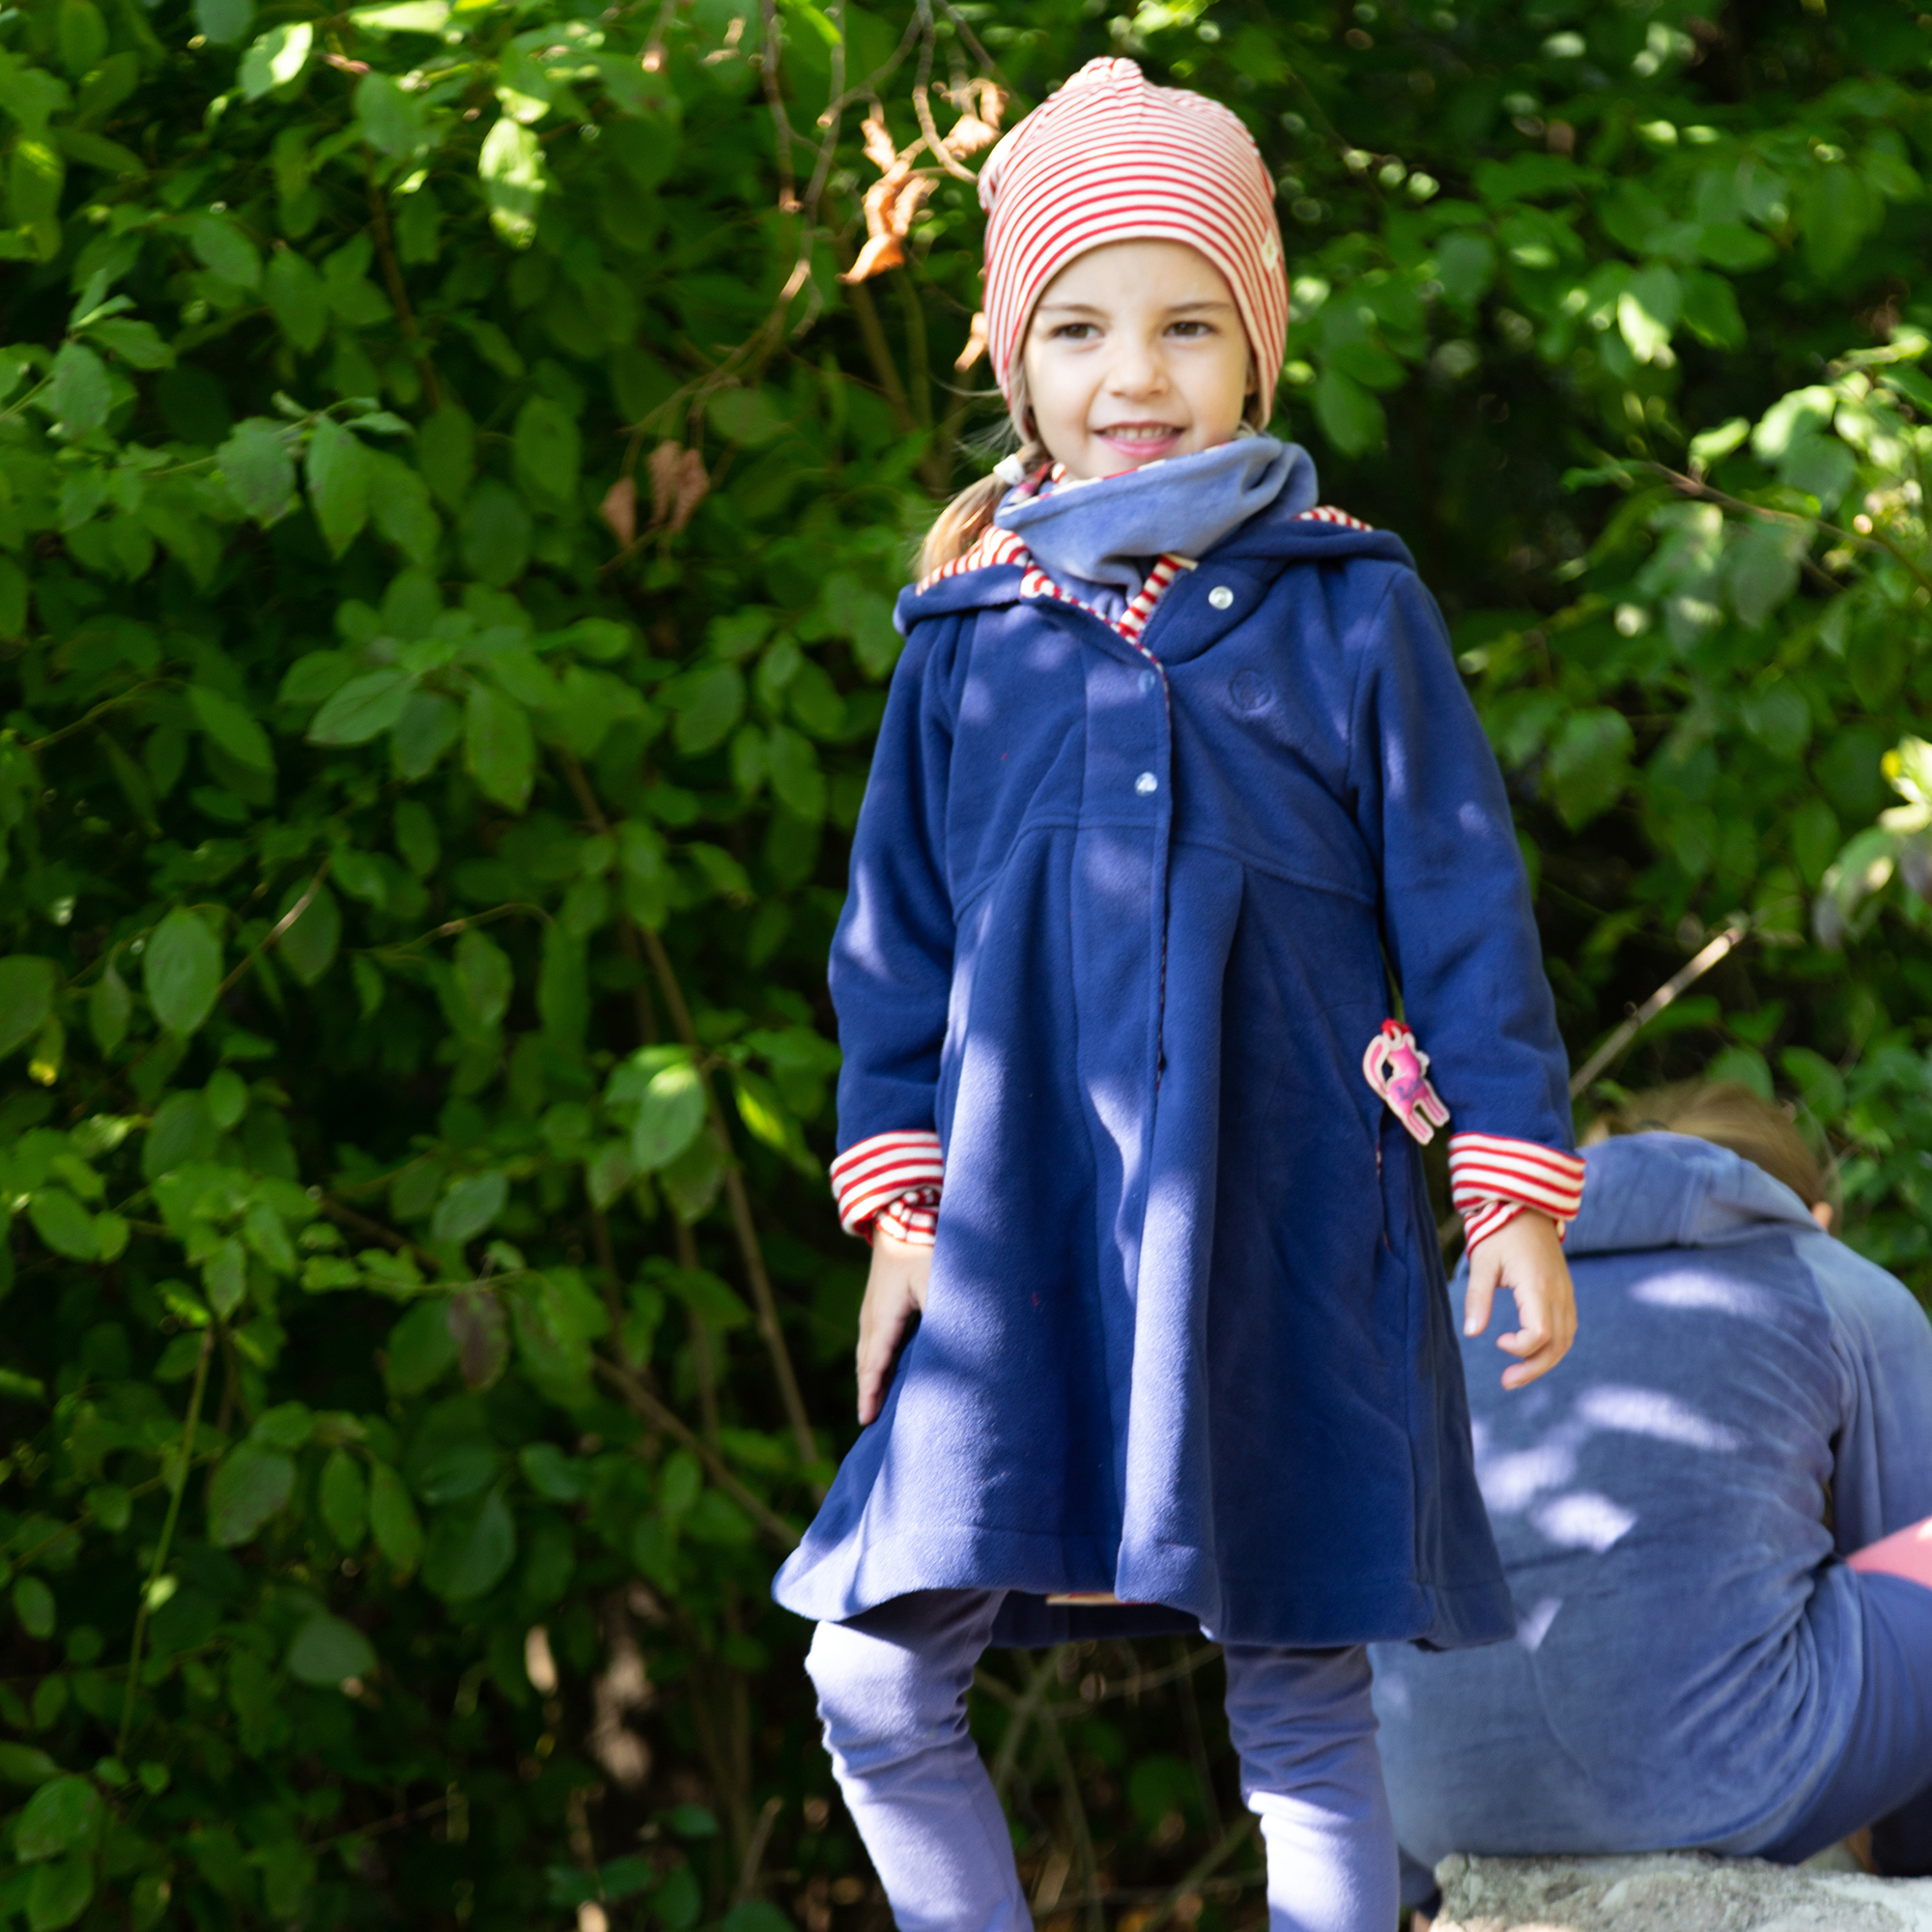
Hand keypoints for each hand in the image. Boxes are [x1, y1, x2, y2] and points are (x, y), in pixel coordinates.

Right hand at [856, 1227, 930, 1424]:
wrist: (900, 1214)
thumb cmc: (921, 1245)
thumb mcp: (936, 1279)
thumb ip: (942, 1313)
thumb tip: (953, 1345)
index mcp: (883, 1316)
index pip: (875, 1364)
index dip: (871, 1393)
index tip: (865, 1421)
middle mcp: (871, 1316)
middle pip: (866, 1362)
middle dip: (867, 1391)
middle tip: (868, 1421)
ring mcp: (871, 1308)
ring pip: (867, 1351)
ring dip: (869, 1376)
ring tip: (873, 1402)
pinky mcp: (878, 1301)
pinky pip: (873, 1339)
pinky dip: (873, 1360)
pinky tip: (882, 1368)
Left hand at [1463, 1209, 1575, 1389]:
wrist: (1527, 1208)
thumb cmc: (1500, 1233)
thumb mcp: (1482, 1262)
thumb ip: (1478, 1298)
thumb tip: (1471, 1333)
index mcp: (1538, 1286)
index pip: (1541, 1333)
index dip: (1521, 1348)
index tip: (1498, 1341)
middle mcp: (1559, 1293)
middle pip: (1558, 1345)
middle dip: (1534, 1369)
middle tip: (1507, 1382)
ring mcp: (1567, 1294)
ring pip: (1566, 1340)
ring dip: (1545, 1362)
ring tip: (1517, 1375)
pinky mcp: (1566, 1293)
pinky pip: (1567, 1328)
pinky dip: (1553, 1347)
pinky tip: (1531, 1354)